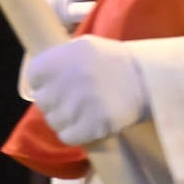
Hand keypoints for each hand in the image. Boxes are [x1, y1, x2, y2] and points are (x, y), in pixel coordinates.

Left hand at [27, 35, 147, 145]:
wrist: (148, 81)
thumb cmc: (114, 61)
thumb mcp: (86, 46)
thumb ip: (61, 58)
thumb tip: (38, 75)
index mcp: (65, 56)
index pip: (34, 75)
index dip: (42, 82)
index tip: (53, 85)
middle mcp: (69, 79)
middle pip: (42, 101)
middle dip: (53, 103)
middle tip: (68, 102)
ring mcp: (79, 105)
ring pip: (53, 121)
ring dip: (63, 120)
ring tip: (79, 113)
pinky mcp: (92, 126)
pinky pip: (67, 137)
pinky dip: (74, 134)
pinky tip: (85, 125)